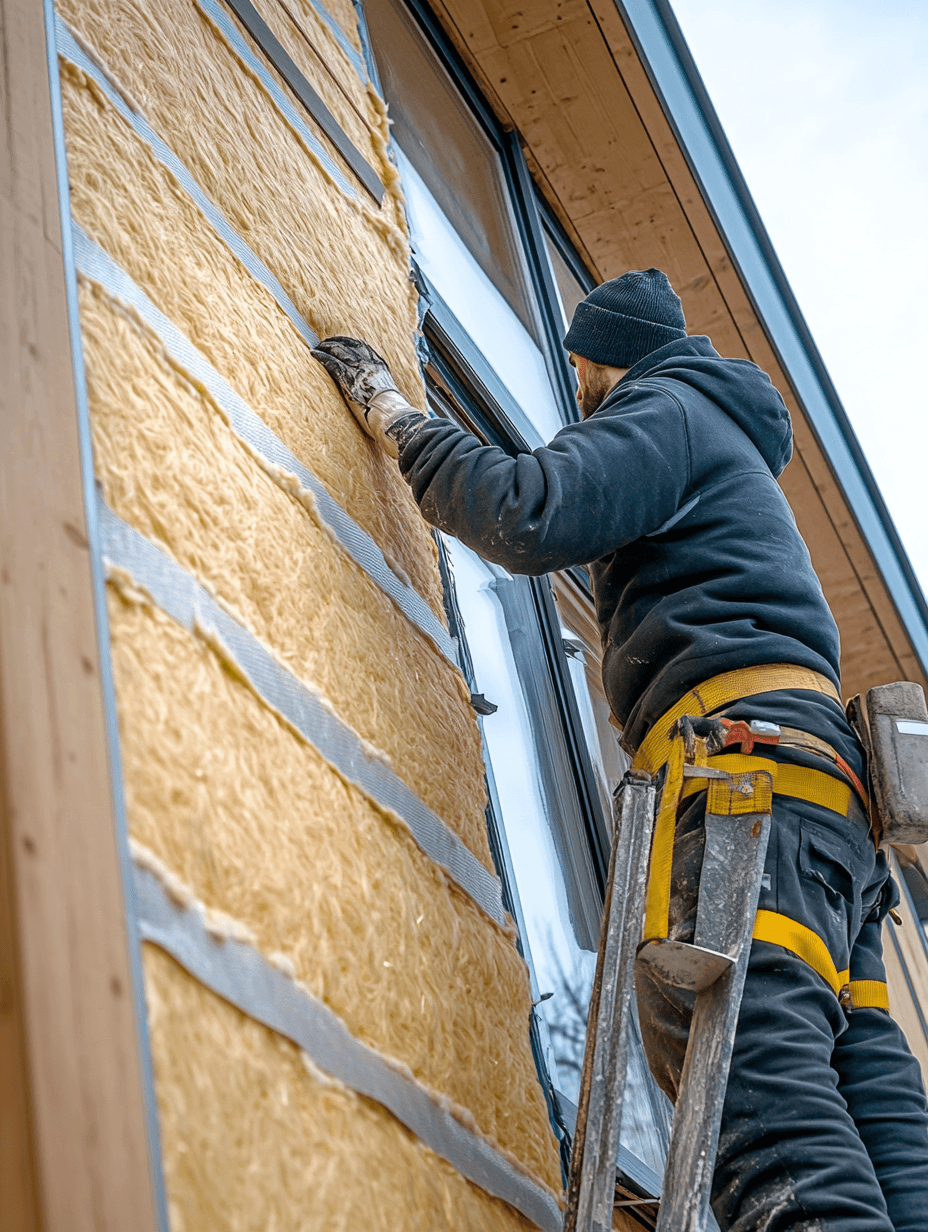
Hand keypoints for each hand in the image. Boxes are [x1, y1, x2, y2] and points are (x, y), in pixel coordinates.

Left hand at [312, 335, 424, 456]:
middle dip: (336, 342)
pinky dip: (322, 357)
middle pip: (350, 346)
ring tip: (317, 348)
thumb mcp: (386, 394)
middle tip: (326, 343)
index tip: (341, 342)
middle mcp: (370, 364)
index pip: (363, 347)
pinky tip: (314, 354)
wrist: (391, 416)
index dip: (349, 342)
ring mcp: (359, 370)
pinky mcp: (349, 378)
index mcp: (380, 365)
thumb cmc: (390, 412)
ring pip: (339, 351)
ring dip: (327, 348)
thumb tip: (372, 393)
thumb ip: (377, 387)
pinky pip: (332, 363)